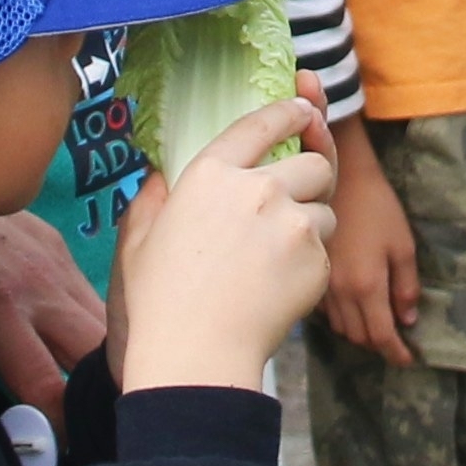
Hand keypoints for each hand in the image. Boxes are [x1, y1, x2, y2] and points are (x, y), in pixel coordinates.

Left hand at [0, 210, 111, 413]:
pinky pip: (87, 290)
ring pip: (103, 322)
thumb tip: (15, 401)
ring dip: (102, 354)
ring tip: (102, 383)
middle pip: (95, 356)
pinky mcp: (54, 244)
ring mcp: (51, 263)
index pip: (48, 389)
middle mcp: (35, 291)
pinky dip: (88, 317)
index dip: (61, 427)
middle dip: (101, 390)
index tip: (61, 447)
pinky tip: (78, 332)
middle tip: (97, 418)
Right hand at [114, 97, 336, 391]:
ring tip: (280, 257)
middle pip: (314, 162)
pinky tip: (280, 285)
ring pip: (326, 209)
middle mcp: (258, 189)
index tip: (303, 110)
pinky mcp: (316, 261)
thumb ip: (153, 197)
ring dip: (312, 225)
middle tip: (298, 198)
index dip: (289, 111)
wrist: (197, 355)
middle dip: (314, 175)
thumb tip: (162, 175)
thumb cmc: (160, 301)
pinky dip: (311, 264)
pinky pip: (326, 251)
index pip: (261, 124)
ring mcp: (293, 224)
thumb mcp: (140, 238)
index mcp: (211, 174)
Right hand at [321, 119, 422, 360]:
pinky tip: (351, 306)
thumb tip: (407, 320)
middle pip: (359, 337)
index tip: (407, 360)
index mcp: (366, 286)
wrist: (338, 177)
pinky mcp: (310, 273)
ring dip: (359, 332)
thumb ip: (406, 286)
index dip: (396, 352)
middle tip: (395, 341)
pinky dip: (340, 317)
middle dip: (378, 343)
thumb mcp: (403, 244)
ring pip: (340, 326)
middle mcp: (340, 292)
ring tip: (375, 324)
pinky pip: (324, 311)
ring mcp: (321, 284)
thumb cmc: (377, 207)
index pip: (381, 335)